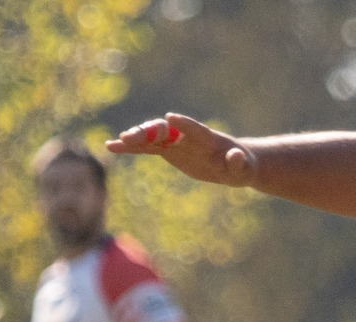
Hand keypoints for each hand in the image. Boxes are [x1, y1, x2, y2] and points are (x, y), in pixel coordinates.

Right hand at [107, 113, 257, 187]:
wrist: (234, 163)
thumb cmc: (243, 167)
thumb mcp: (244, 170)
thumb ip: (238, 164)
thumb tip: (235, 157)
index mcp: (208, 139)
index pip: (194, 128)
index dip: (184, 123)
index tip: (171, 118)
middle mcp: (188, 136)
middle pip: (166, 131)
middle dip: (149, 132)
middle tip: (131, 137)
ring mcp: (176, 141)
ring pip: (152, 137)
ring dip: (135, 138)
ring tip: (116, 143)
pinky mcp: (168, 150)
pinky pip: (147, 148)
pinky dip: (131, 147)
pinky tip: (112, 147)